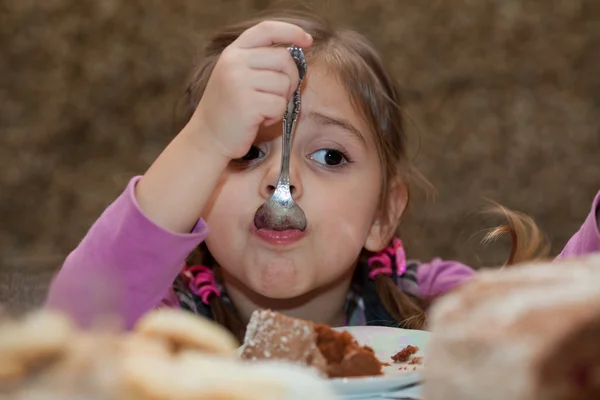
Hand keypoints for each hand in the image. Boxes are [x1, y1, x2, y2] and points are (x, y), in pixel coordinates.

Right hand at [189, 21, 312, 159]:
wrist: (207, 137)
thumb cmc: (229, 109)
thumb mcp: (238, 76)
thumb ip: (260, 62)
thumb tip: (297, 55)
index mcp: (233, 52)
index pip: (267, 30)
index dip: (291, 31)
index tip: (308, 40)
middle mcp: (234, 62)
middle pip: (284, 58)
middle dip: (292, 79)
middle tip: (280, 95)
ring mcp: (239, 81)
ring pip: (285, 84)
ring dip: (280, 101)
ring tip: (262, 109)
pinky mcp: (247, 103)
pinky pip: (279, 105)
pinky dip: (275, 116)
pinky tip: (259, 120)